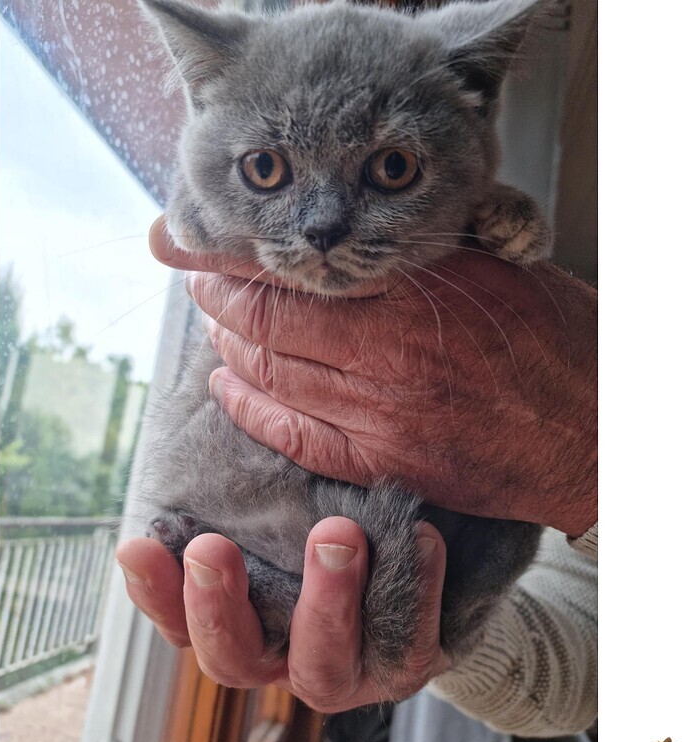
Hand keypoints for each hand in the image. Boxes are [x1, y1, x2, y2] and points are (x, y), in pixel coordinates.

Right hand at [116, 518, 447, 710]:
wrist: (416, 570)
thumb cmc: (327, 530)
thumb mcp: (282, 512)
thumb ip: (249, 492)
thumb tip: (217, 398)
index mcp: (240, 623)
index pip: (179, 620)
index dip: (154, 593)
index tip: (136, 546)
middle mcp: (282, 657)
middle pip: (232, 660)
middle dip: (217, 607)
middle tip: (211, 549)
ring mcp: (344, 671)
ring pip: (319, 668)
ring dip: (323, 602)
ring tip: (336, 536)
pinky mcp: (404, 667)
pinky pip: (409, 643)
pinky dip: (414, 591)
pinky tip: (422, 538)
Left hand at [151, 217, 597, 535]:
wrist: (591, 430)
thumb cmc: (551, 340)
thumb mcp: (494, 267)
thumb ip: (418, 251)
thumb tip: (349, 231)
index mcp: (416, 292)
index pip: (297, 267)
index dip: (236, 255)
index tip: (201, 242)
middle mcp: (388, 353)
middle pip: (269, 321)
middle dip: (219, 296)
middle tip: (199, 277)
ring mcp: (380, 415)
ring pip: (271, 375)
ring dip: (228, 346)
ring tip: (213, 321)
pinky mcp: (382, 462)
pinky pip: (294, 436)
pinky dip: (249, 408)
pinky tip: (226, 387)